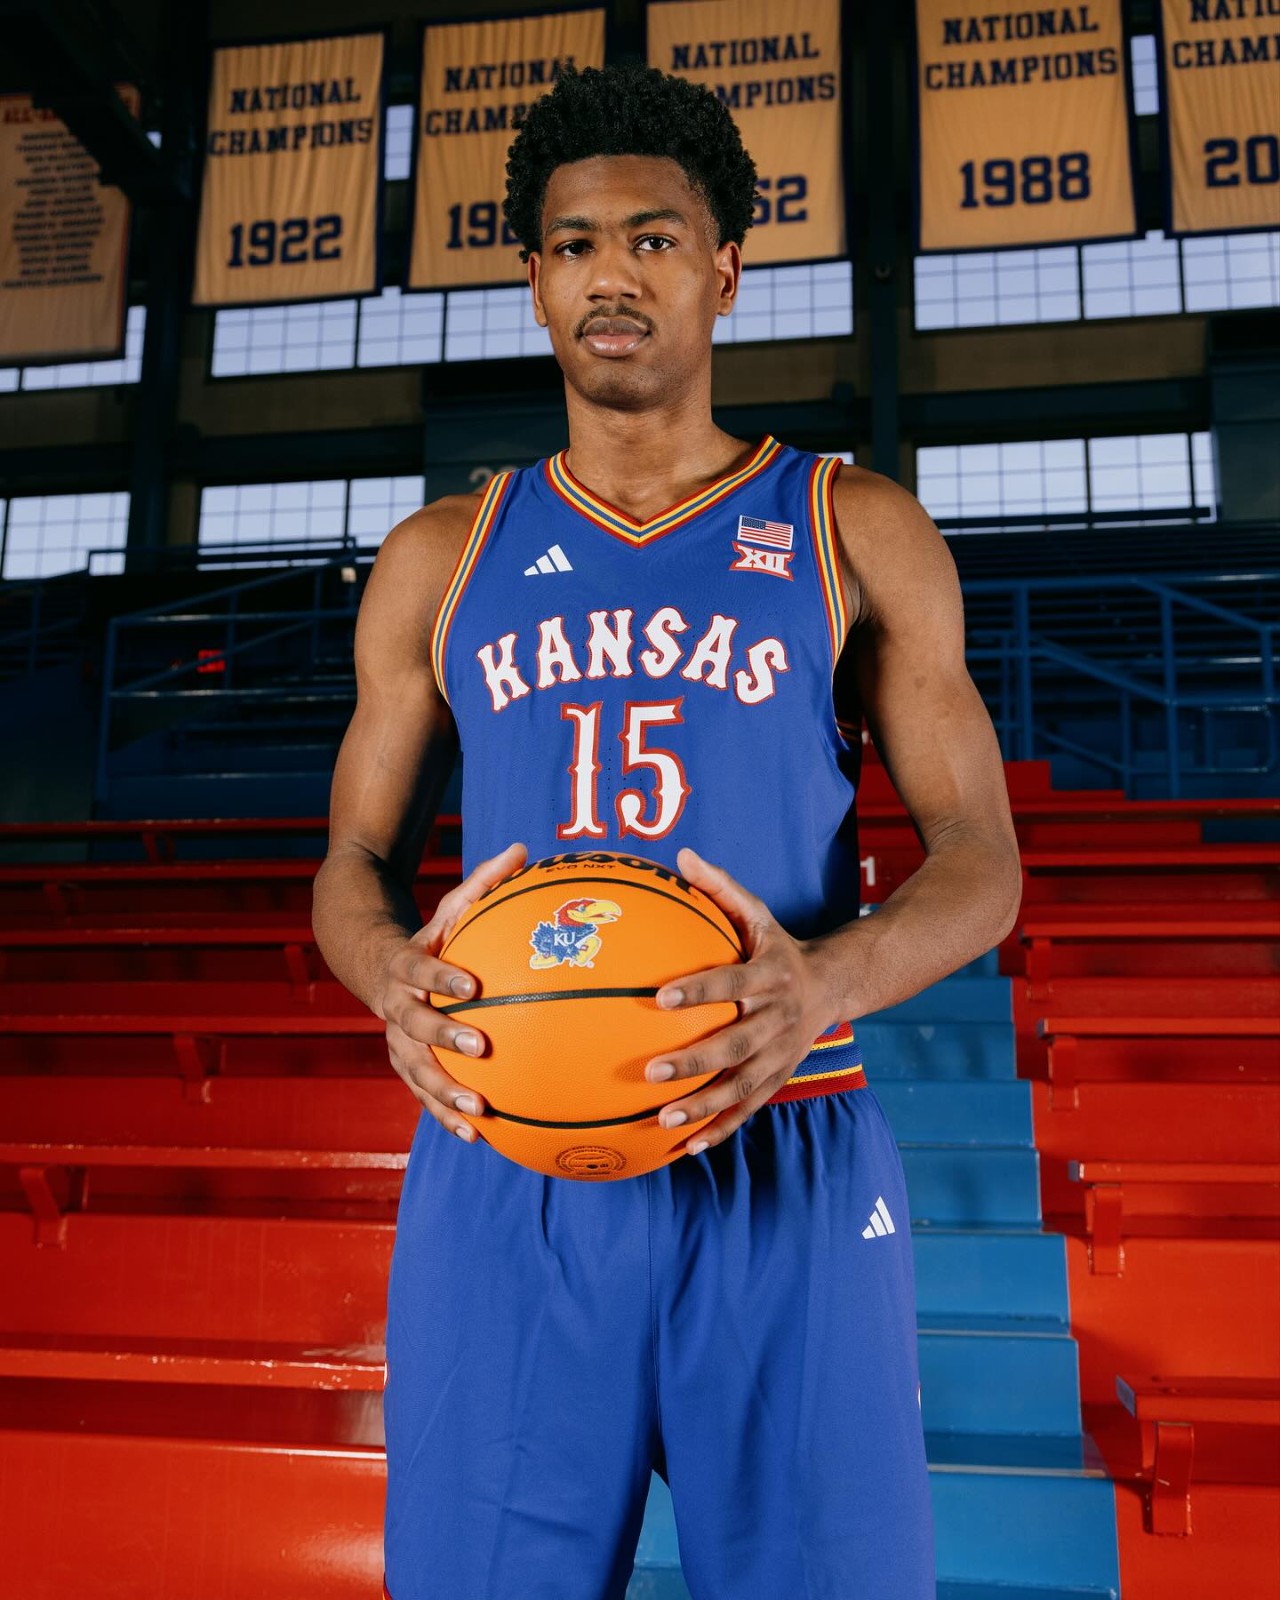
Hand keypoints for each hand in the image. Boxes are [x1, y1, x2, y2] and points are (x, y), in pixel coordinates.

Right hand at [376, 841, 526, 1142]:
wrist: (376, 968)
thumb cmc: (433, 936)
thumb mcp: (452, 906)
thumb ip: (485, 881)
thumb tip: (525, 849)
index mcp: (407, 965)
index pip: (421, 969)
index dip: (441, 976)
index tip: (471, 985)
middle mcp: (396, 1006)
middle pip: (415, 1025)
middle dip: (445, 1037)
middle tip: (480, 1047)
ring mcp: (398, 1041)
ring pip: (416, 1070)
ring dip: (444, 1092)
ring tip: (478, 1109)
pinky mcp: (407, 1067)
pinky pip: (424, 1096)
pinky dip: (446, 1116)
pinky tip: (477, 1136)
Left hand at [645, 847, 839, 1157]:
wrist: (835, 984)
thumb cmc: (777, 945)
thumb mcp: (757, 913)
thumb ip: (720, 888)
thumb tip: (680, 855)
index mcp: (770, 975)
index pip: (731, 983)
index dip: (698, 990)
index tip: (659, 998)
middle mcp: (778, 1018)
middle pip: (736, 1044)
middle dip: (695, 1060)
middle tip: (651, 1072)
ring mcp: (781, 1053)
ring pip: (743, 1085)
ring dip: (705, 1106)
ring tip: (665, 1121)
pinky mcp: (779, 1077)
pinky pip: (749, 1107)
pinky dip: (721, 1128)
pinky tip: (686, 1147)